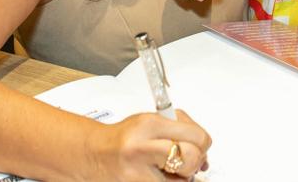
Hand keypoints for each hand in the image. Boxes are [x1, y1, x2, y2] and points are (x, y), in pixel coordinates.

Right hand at [89, 110, 210, 180]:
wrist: (93, 154)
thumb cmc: (123, 138)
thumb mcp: (149, 121)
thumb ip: (177, 128)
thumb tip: (203, 146)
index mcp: (149, 124)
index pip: (195, 135)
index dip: (203, 143)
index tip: (201, 145)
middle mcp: (143, 147)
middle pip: (191, 157)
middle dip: (195, 161)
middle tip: (189, 161)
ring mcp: (139, 172)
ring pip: (182, 180)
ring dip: (182, 177)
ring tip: (169, 170)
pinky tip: (159, 177)